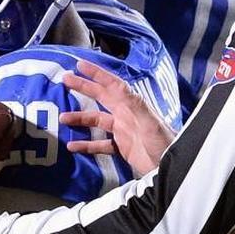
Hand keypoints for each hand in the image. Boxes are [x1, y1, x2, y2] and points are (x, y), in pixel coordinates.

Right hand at [59, 59, 172, 176]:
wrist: (171, 169)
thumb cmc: (165, 144)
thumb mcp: (150, 123)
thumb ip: (134, 104)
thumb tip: (118, 86)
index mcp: (133, 106)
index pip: (112, 85)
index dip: (97, 74)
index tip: (80, 65)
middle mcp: (126, 115)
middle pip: (101, 97)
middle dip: (83, 87)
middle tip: (64, 80)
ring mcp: (123, 131)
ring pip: (96, 121)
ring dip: (79, 119)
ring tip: (63, 118)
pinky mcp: (121, 147)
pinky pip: (99, 143)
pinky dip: (85, 144)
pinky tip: (73, 146)